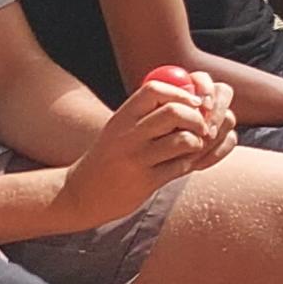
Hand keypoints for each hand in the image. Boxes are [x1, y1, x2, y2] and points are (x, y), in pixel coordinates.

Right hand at [59, 70, 225, 227]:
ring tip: (193, 146)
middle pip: (175, 112)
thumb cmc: (110, 156)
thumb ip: (147, 113)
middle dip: (196, 117)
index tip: (195, 102)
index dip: (181, 92)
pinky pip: (180, 166)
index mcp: (121, 117)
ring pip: (183, 139)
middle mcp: (127, 135)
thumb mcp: (120, 129)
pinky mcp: (146, 182)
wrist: (81, 194)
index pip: (155, 90)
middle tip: (201, 127)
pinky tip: (183, 164)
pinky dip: (189, 163)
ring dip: (196, 142)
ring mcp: (136, 159)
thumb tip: (191, 93)